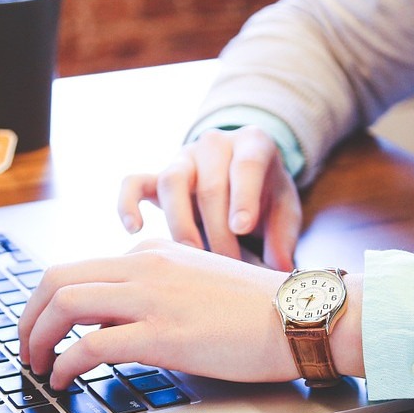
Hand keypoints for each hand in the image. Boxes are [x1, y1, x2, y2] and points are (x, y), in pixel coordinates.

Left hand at [18, 239, 300, 389]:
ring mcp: (152, 298)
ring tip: (37, 366)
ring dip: (37, 338)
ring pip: (65, 304)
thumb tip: (117, 324)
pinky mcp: (162, 334)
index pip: (81, 269)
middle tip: (26, 347)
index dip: (50, 303)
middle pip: (57, 278)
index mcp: (153, 253)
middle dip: (29, 316)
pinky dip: (65, 364)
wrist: (300, 316)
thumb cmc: (260, 310)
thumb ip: (157, 293)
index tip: (45, 329)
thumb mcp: (198, 284)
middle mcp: (145, 266)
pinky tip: (64, 381)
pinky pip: (91, 345)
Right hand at [117, 126, 301, 270]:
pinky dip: (128, 203)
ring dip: (181, 224)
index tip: (241, 228)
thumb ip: (284, 236)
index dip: (243, 196)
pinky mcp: (157, 176)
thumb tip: (279, 269)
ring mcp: (183, 158)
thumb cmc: (266, 195)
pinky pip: (133, 183)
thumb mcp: (285, 209)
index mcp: (253, 144)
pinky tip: (134, 230)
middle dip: (218, 230)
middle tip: (228, 265)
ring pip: (171, 181)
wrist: (243, 174)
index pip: (246, 165)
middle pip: (209, 184)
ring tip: (192, 256)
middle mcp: (215, 144)